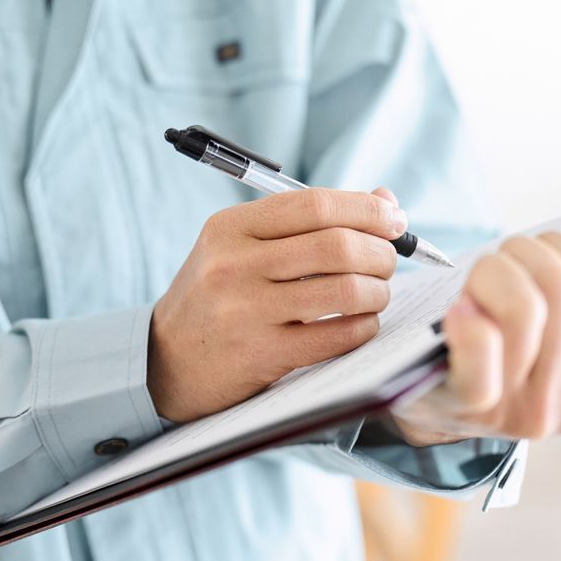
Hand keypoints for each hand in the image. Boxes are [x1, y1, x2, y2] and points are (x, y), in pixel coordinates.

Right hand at [147, 188, 404, 421]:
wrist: (166, 361)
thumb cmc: (219, 296)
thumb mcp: (243, 247)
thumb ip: (307, 221)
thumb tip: (385, 199)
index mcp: (231, 227)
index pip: (315, 205)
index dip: (367, 209)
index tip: (393, 218)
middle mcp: (235, 265)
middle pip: (336, 245)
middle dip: (380, 252)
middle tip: (388, 261)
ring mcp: (247, 312)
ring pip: (345, 290)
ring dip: (378, 291)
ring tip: (377, 293)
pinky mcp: (263, 355)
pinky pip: (337, 336)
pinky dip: (364, 327)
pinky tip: (362, 323)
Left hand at [396, 223, 560, 442]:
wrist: (432, 397)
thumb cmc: (504, 348)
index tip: (536, 256)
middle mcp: (558, 409)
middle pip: (560, 288)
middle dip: (524, 252)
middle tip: (499, 262)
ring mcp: (512, 409)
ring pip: (523, 305)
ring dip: (493, 271)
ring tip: (476, 284)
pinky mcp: (464, 402)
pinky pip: (484, 344)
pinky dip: (471, 314)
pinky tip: (459, 309)